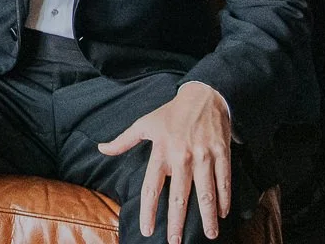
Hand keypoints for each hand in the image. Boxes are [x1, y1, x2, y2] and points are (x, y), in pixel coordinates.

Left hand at [98, 83, 231, 241]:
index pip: (151, 187)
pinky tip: (222, 213)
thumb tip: (101, 148)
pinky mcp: (221, 153)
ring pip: (205, 192)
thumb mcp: (144, 124)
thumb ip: (123, 141)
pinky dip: (224, 198)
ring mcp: (202, 155)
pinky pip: (223, 180)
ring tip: (210, 235)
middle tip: (176, 242)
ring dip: (207, 216)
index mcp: (161, 152)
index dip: (149, 211)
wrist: (203, 96)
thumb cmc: (171, 114)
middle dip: (177, 222)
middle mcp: (181, 156)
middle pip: (179, 196)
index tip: (148, 230)